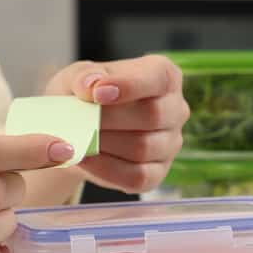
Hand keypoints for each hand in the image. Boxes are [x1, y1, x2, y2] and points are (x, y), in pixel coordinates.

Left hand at [43, 55, 189, 192]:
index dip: (130, 86)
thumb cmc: (84, 95)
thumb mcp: (76, 77)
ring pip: (143, 148)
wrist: (76, 129)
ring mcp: (170, 144)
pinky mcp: (158, 173)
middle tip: (77, 121)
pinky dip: (105, 169)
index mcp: (164, 76)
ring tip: (77, 139)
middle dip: (109, 119)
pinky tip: (84, 158)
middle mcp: (175, 109)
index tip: (97, 93)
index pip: (159, 78)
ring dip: (105, 144)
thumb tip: (89, 86)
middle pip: (153, 115)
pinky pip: (137, 176)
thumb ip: (82, 77)